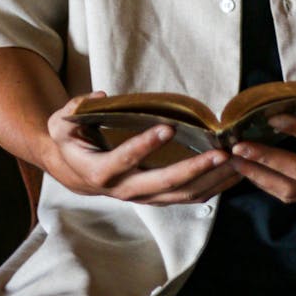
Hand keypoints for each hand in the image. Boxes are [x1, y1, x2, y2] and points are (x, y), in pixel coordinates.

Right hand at [44, 94, 240, 204]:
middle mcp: (125, 189)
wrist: (75, 172)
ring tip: (234, 161)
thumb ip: (73, 110)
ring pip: (181, 195)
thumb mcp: (61, 124)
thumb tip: (99, 97)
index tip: (168, 127)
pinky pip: (188, 197)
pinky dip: (213, 186)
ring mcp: (144, 197)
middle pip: (162, 185)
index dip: (145, 145)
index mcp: (100, 171)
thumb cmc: (71, 142)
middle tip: (220, 153)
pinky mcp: (158, 197)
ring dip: (210, 180)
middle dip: (193, 169)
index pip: (124, 159)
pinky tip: (233, 172)